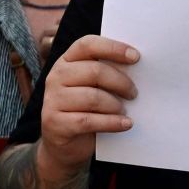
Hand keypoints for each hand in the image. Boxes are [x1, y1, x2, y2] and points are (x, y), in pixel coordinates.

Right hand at [37, 34, 138, 177]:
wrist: (63, 144)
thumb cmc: (84, 110)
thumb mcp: (91, 87)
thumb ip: (105, 74)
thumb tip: (136, 67)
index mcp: (66, 62)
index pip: (87, 44)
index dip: (113, 48)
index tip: (136, 57)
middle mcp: (56, 77)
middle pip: (95, 71)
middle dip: (121, 82)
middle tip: (134, 93)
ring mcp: (52, 100)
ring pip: (93, 98)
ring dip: (116, 105)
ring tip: (124, 111)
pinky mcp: (55, 122)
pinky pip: (89, 120)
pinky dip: (112, 123)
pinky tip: (125, 124)